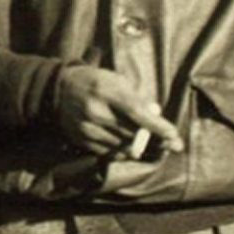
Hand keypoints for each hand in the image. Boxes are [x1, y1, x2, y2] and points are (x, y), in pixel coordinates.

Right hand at [54, 65, 183, 157]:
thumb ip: (136, 97)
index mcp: (106, 90)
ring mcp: (87, 128)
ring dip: (139, 145)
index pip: (136, 112)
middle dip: (154, 139)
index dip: (157, 126)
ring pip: (123, 145)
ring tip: (148, 141)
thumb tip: (156, 116)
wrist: (59, 90)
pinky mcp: (82, 140)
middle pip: (132, 132)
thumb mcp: (116, 80)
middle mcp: (96, 111)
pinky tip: (128, 144)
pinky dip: (124, 150)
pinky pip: (111, 153)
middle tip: (172, 144)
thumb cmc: (95, 81)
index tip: (174, 135)